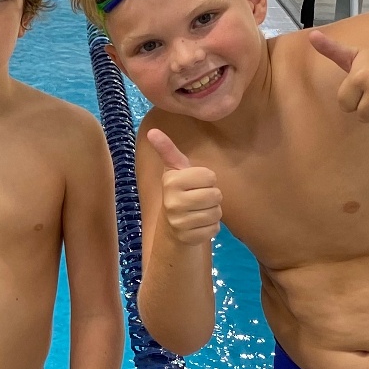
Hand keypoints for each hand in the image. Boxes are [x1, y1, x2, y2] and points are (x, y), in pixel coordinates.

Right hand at [146, 130, 221, 247]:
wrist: (170, 226)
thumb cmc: (178, 192)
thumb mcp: (174, 170)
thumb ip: (167, 150)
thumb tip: (152, 131)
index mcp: (171, 181)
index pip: (210, 176)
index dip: (207, 179)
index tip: (194, 184)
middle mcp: (173, 202)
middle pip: (216, 194)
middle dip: (212, 196)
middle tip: (198, 199)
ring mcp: (180, 222)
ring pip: (217, 212)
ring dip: (212, 212)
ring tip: (199, 211)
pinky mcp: (189, 238)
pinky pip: (215, 228)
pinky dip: (211, 227)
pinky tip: (199, 224)